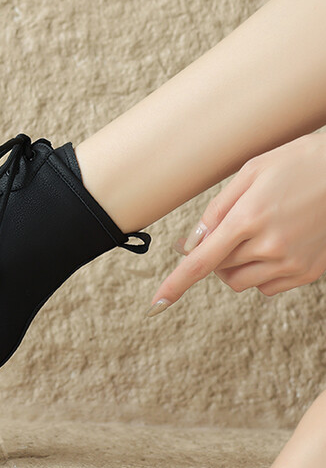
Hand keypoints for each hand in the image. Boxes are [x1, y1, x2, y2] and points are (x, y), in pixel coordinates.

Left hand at [146, 132, 325, 316]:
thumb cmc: (297, 163)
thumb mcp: (251, 172)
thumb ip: (217, 210)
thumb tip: (192, 243)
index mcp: (248, 218)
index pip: (202, 261)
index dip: (176, 283)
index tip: (157, 303)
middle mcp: (270, 246)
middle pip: (219, 269)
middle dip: (214, 254)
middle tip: (228, 231)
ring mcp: (292, 262)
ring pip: (241, 282)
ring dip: (234, 267)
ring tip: (251, 238)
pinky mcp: (310, 272)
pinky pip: (267, 288)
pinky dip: (260, 274)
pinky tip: (273, 248)